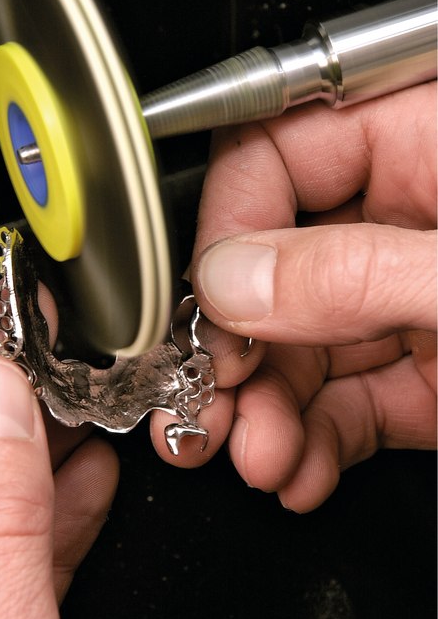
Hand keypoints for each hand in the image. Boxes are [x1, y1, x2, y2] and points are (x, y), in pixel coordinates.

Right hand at [151, 82, 435, 510]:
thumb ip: (353, 272)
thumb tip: (230, 282)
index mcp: (421, 145)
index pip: (273, 154)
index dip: (223, 232)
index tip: (207, 309)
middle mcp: (403, 221)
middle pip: (269, 270)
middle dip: (229, 353)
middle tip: (203, 403)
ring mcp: (406, 302)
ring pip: (296, 351)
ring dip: (261, 415)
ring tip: (257, 456)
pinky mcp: (421, 373)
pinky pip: (343, 403)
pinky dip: (311, 445)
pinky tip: (300, 473)